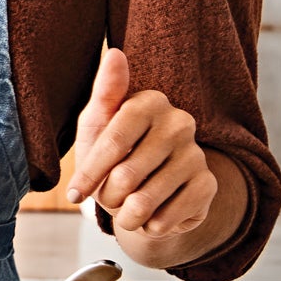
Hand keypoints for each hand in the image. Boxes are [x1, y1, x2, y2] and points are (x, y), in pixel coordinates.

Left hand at [65, 46, 217, 237]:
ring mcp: (198, 154)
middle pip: (126, 174)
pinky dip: (150, 226)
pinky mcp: (209, 185)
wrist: (144, 191)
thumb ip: (104, 93)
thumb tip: (116, 54)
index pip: (113, 141)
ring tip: (126, 207)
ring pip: (145, 200)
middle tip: (108, 196)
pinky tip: (151, 216)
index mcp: (150, 102)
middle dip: (107, 196)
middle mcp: (180, 123)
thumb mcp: (97, 125)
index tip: (72, 194)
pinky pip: (167, 217)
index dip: (90, 172)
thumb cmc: (112, 153)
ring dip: (126, 214)